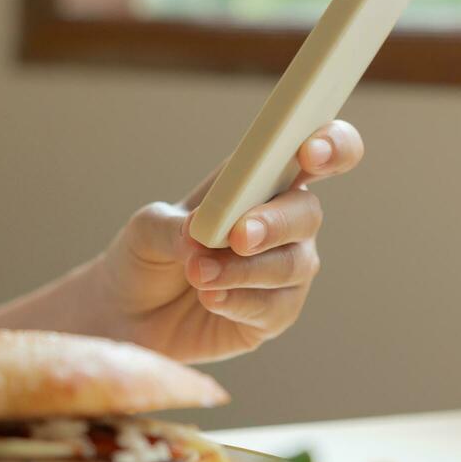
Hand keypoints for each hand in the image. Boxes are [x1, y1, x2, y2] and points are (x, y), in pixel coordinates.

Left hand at [93, 120, 364, 362]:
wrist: (131, 316)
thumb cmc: (146, 256)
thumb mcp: (146, 230)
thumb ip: (174, 225)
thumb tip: (201, 229)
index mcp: (258, 179)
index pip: (316, 151)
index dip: (329, 145)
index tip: (311, 152)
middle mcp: (282, 220)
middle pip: (308, 212)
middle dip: (275, 223)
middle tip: (238, 236)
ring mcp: (285, 268)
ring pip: (293, 264)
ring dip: (244, 270)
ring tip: (198, 274)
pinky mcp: (276, 313)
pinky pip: (275, 308)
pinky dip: (240, 302)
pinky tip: (210, 299)